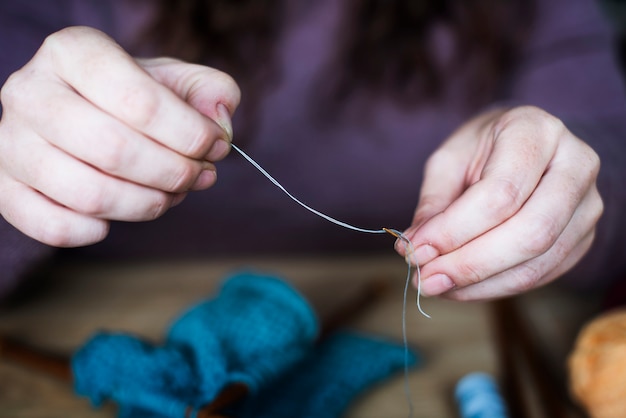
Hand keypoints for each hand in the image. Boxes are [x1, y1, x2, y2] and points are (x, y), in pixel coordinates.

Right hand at [0, 26, 239, 246]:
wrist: (78, 110)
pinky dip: (94, 231)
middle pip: (114, 150)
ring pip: (88, 194)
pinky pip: (52, 226)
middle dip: (174, 172)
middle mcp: (31, 92)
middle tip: (201, 175)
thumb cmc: (131, 97)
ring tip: (171, 194)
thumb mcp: (174, 79)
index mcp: (74, 53)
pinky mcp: (5, 188)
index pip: (140, 100)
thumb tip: (218, 122)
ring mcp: (11, 143)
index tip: (217, 145)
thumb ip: (210, 91)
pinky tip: (117, 219)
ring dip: (147, 205)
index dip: (190, 133)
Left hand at [399, 106, 602, 300]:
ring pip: (538, 262)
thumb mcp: (448, 161)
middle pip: (529, 233)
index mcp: (536, 131)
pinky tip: (459, 287)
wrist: (521, 146)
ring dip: (479, 284)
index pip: (500, 193)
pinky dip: (495, 288)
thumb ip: (434, 204)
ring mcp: (587, 204)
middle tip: (424, 279)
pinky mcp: (584, 238)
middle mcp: (575, 164)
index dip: (454, 230)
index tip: (414, 250)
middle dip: (469, 264)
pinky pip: (542, 275)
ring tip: (434, 285)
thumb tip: (415, 248)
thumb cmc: (480, 149)